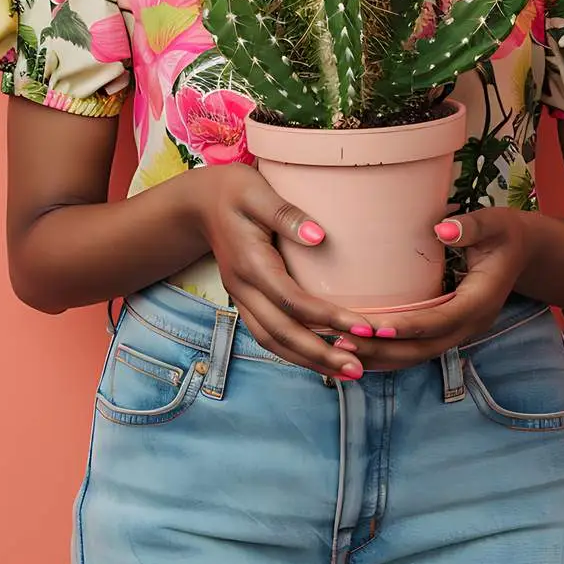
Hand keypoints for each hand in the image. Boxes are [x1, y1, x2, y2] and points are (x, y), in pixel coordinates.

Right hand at [188, 165, 374, 380]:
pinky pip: (269, 335)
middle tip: (359, 369)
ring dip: (309, 361)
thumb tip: (319, 237)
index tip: (364, 327)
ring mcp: (241, 298)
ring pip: (272, 342)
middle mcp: (243, 288)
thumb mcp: (256, 191)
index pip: (292, 300)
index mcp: (250, 263)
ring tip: (347, 372)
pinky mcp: (246, 301)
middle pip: (281, 333)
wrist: (199, 204)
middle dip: (320, 354)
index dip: (328, 318)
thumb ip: (285, 213)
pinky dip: (295, 352)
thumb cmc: (233, 191)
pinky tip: (322, 359)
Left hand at [351, 207, 533, 370]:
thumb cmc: (504, 234)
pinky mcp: (448, 330)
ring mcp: (459, 331)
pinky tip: (358, 349)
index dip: (407, 326)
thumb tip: (443, 229)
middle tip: (343, 342)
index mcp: (481, 301)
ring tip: (341, 348)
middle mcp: (470, 324)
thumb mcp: (495, 223)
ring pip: (418, 354)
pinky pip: (417, 349)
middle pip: (424, 348)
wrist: (522, 252)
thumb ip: (472, 227)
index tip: (374, 327)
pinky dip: (388, 353)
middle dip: (384, 349)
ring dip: (381, 356)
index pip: (440, 321)